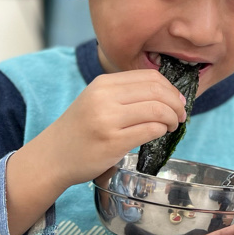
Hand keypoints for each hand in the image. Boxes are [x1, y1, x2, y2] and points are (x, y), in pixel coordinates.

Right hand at [5, 70, 186, 234]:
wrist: (52, 157)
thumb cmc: (80, 130)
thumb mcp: (97, 101)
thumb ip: (126, 94)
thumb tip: (169, 94)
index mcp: (103, 84)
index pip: (150, 77)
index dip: (171, 89)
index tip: (178, 100)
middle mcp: (104, 98)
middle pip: (157, 91)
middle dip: (176, 104)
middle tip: (181, 115)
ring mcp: (108, 120)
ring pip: (157, 110)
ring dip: (172, 118)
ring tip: (173, 126)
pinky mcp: (113, 142)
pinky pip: (150, 130)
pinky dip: (162, 131)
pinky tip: (160, 134)